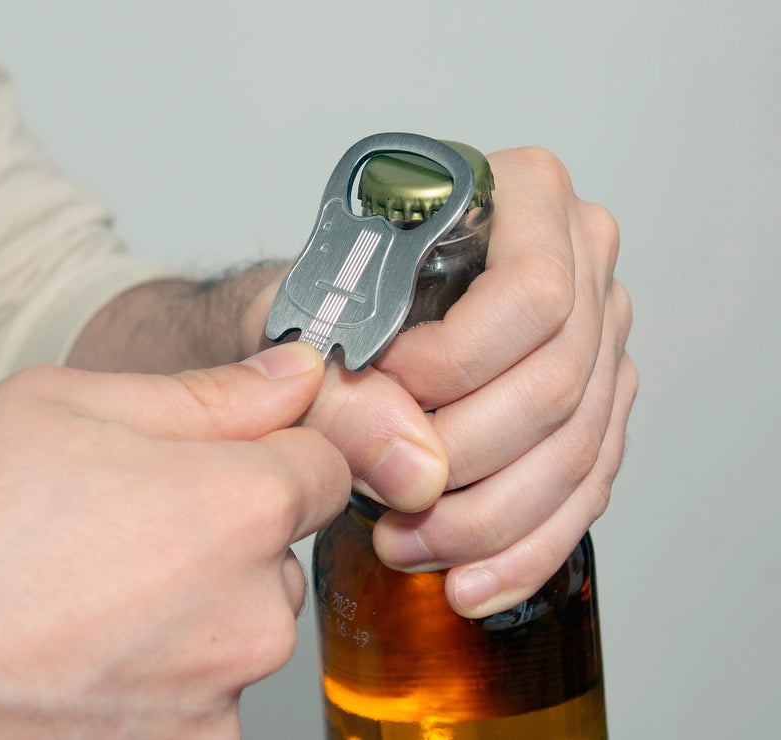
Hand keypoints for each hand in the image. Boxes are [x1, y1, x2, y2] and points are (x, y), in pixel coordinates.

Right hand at [0, 342, 348, 737]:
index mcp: (243, 507)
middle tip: (128, 534)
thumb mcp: (74, 409)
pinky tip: (92, 658)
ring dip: (198, 610)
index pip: (325, 468)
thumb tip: (298, 371)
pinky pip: (208, 696)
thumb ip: (213, 393)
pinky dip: (169, 677)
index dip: (278, 456)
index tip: (228, 463)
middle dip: (229, 538)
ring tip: (96, 600)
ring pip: (244, 626)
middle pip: (280, 554)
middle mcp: (253, 612)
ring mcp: (219, 696)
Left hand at [242, 147, 635, 618]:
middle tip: (389, 498)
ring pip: (576, 451)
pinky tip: (469, 580)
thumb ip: (340, 381)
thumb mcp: (308, 316)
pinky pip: (584, 491)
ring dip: (489, 519)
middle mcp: (581, 262)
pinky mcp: (596, 411)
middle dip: (466, 459)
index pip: (531, 293)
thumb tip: (407, 466)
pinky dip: (523, 548)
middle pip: (560, 381)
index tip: (387, 393)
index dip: (458, 364)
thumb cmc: (327, 293)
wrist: (339, 316)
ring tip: (410, 546)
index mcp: (522, 197)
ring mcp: (600, 340)